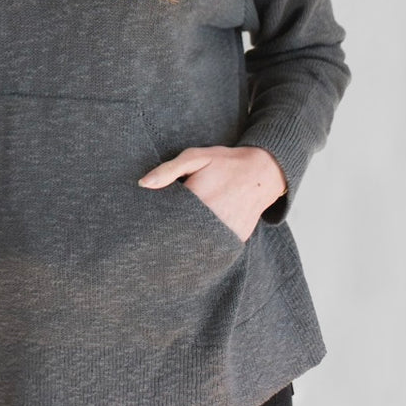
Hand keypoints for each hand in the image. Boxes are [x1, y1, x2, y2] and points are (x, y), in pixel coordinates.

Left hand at [138, 145, 286, 241]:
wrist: (262, 173)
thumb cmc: (225, 163)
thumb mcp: (195, 157)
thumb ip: (168, 170)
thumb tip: (143, 184)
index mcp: (196, 200)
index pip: (165, 218)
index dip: (155, 221)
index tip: (146, 223)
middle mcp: (210, 220)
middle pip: (179, 235)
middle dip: (168, 234)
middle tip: (154, 237)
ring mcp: (224, 233)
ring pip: (196, 245)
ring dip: (186, 241)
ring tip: (178, 237)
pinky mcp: (235, 240)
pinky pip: (213, 247)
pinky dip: (203, 244)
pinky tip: (196, 238)